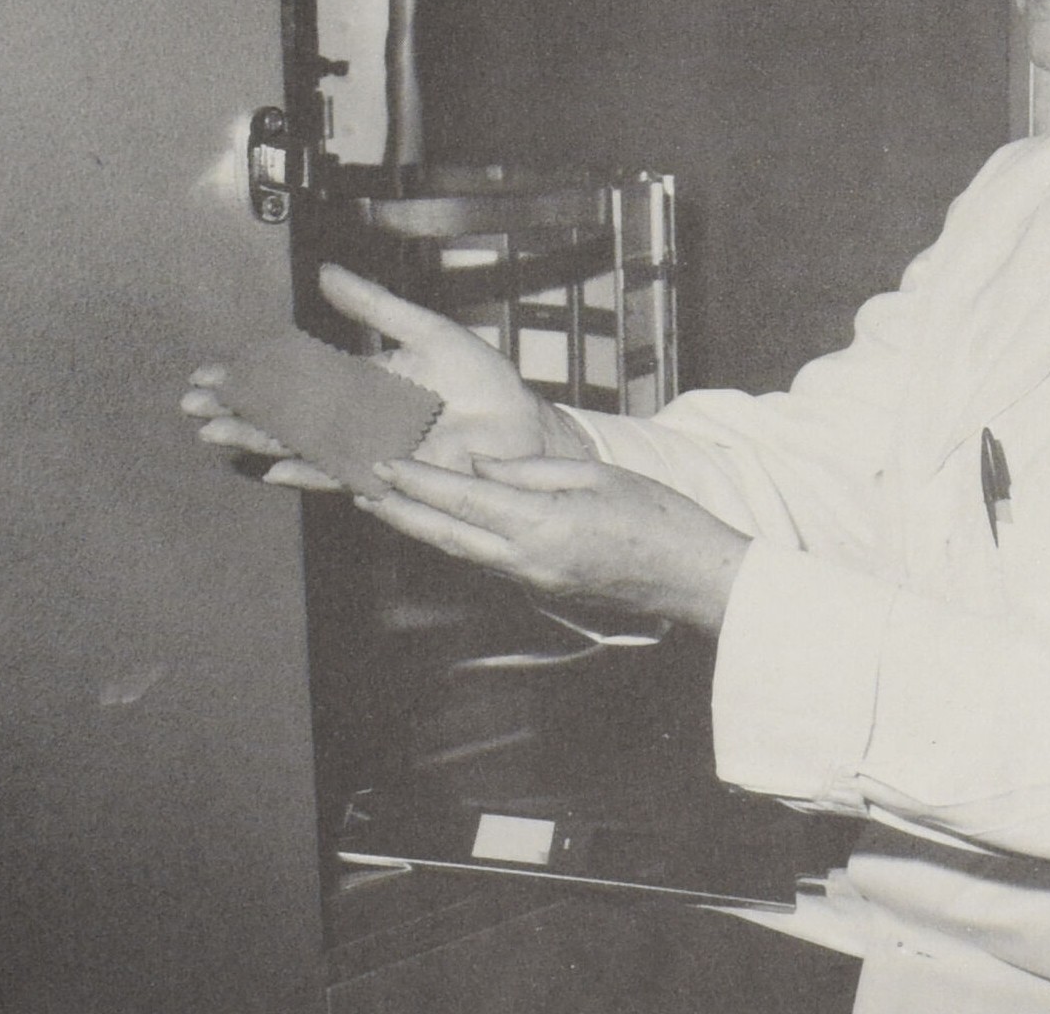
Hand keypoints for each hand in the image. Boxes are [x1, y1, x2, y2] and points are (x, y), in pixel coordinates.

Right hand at [183, 262, 591, 490]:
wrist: (519, 430)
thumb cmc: (482, 383)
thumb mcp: (427, 331)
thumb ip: (375, 307)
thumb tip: (326, 273)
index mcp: (360, 381)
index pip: (292, 376)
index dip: (250, 376)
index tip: (209, 374)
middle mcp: (355, 417)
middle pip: (283, 413)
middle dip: (237, 409)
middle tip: (192, 407)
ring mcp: (367, 446)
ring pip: (300, 442)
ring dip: (259, 438)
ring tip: (216, 434)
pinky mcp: (388, 472)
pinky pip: (340, 473)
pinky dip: (309, 471)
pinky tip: (276, 469)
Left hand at [368, 454, 750, 634]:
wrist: (691, 575)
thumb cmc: (657, 516)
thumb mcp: (594, 475)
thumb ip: (529, 472)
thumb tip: (478, 468)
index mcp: (543, 525)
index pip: (464, 501)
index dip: (417, 482)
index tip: (381, 463)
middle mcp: (527, 560)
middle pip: (446, 535)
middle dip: (399, 510)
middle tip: (359, 487)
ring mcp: (532, 580)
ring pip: (460, 551)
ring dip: (419, 527)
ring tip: (383, 502)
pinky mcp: (540, 587)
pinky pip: (484, 559)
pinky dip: (453, 538)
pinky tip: (437, 523)